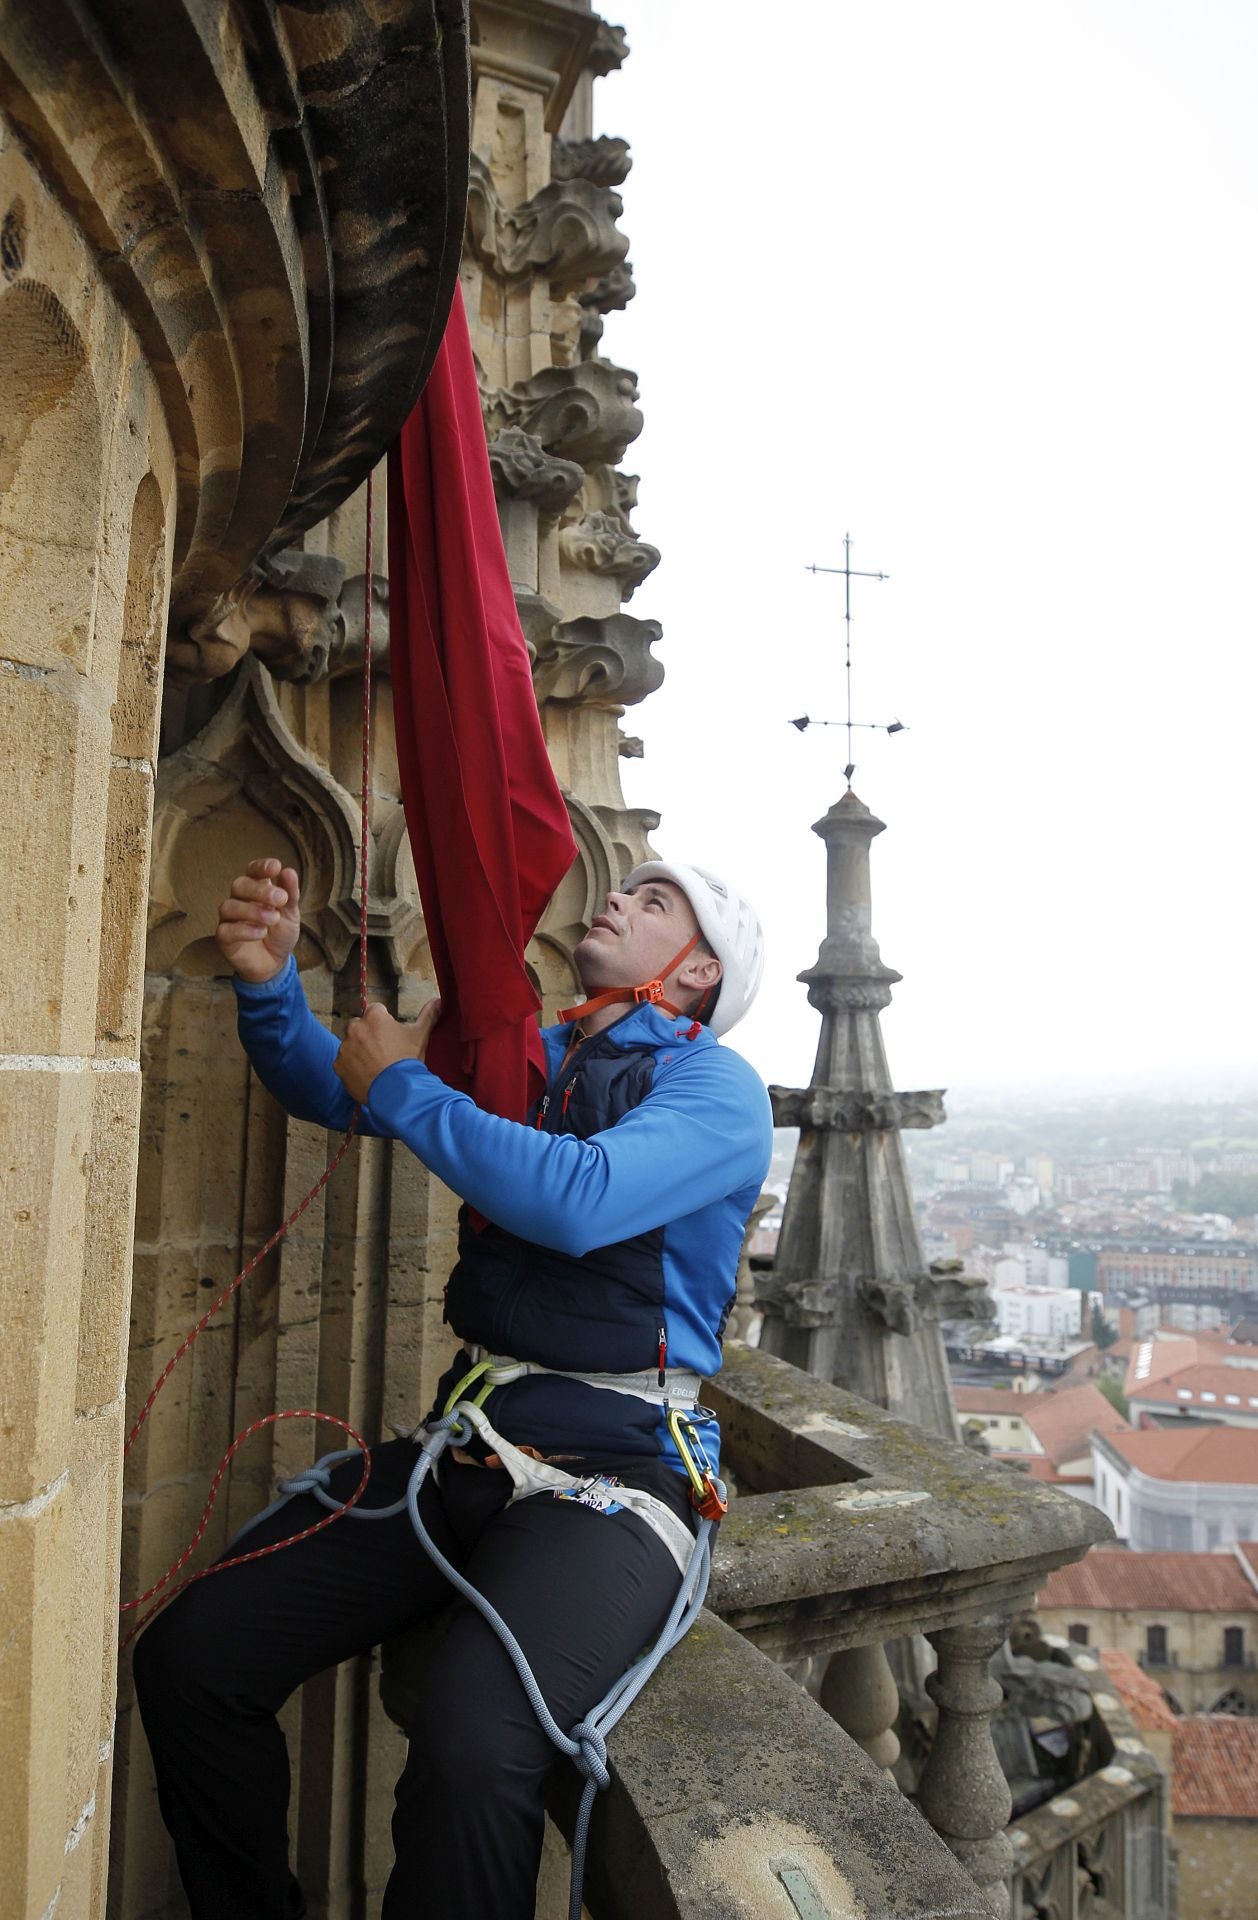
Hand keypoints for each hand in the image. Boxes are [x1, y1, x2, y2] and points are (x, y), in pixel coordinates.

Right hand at [216, 859, 301, 983]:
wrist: (275, 963)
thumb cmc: (280, 934)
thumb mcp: (291, 914)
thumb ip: (290, 894)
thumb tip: (289, 871)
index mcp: (256, 890)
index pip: (252, 871)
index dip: (261, 867)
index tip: (275, 867)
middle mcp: (239, 900)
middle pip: (239, 885)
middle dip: (259, 890)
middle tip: (280, 899)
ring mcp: (229, 918)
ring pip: (229, 906)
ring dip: (253, 911)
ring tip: (273, 919)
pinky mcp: (224, 938)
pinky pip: (226, 929)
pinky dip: (244, 930)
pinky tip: (261, 932)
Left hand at [334, 998, 441, 1103]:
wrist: (397, 1092)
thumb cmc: (408, 1060)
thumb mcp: (420, 1036)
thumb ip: (428, 1015)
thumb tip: (438, 1000)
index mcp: (374, 1016)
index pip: (376, 1010)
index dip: (384, 1023)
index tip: (390, 1037)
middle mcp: (355, 1027)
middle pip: (359, 1026)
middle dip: (367, 1035)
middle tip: (382, 1052)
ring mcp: (345, 1047)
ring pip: (350, 1045)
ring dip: (359, 1052)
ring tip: (375, 1066)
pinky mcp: (338, 1065)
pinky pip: (343, 1063)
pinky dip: (351, 1068)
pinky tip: (367, 1075)